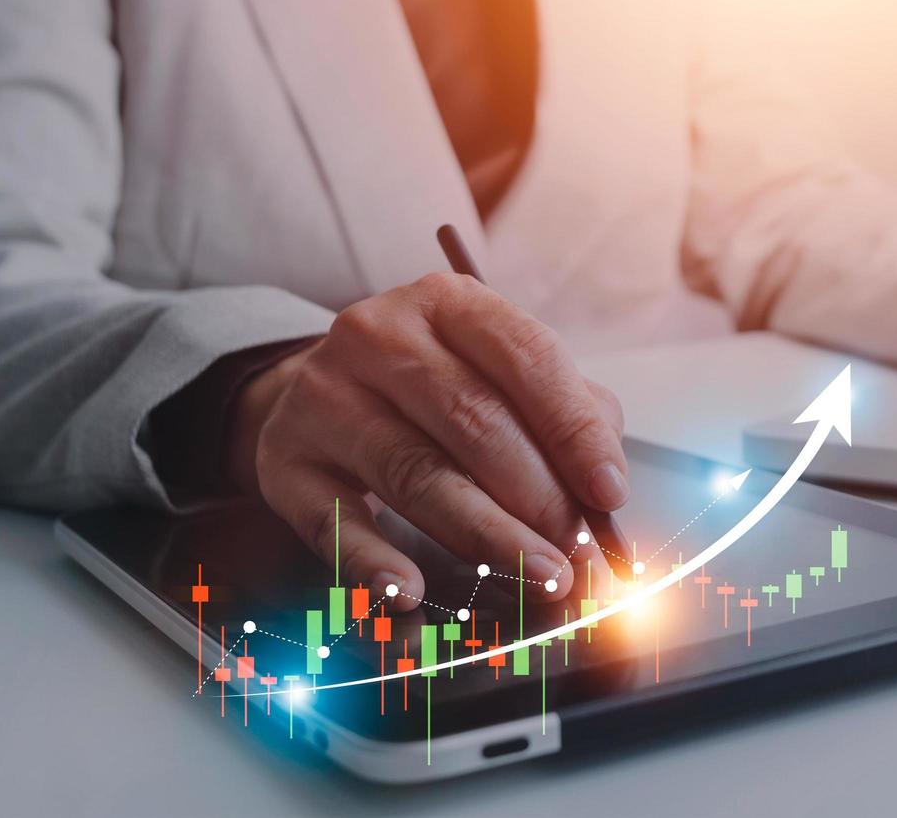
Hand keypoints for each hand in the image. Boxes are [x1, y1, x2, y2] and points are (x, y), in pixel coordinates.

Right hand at [231, 273, 627, 610]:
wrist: (318, 393)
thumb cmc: (435, 391)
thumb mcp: (502, 376)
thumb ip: (566, 417)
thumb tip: (605, 493)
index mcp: (449, 303)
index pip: (529, 359)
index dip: (575, 432)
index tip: (610, 494)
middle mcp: (379, 336)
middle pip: (475, 423)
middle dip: (540, 498)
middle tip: (578, 556)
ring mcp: (325, 396)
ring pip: (417, 473)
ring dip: (486, 535)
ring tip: (538, 578)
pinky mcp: (285, 460)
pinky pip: (333, 520)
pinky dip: (372, 563)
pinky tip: (408, 594)